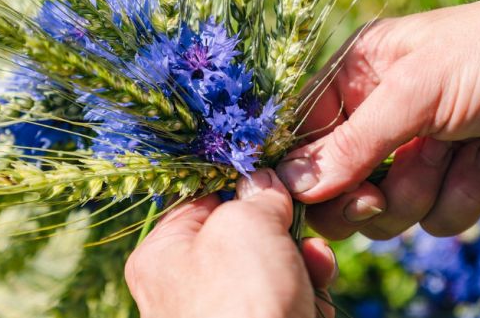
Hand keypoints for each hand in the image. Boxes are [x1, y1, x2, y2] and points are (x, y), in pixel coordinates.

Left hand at [125, 169, 337, 317]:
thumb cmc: (242, 299)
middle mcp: (188, 284)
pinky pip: (288, 295)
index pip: (203, 197)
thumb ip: (254, 193)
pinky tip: (315, 299)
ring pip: (274, 263)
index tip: (275, 175)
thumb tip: (264, 180)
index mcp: (164, 253)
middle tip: (299, 226)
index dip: (243, 182)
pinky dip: (307, 293)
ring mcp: (225, 310)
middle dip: (282, 228)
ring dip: (302, 261)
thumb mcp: (244, 223)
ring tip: (314, 269)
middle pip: (245, 231)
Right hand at [276, 0, 479, 239]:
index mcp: (358, 77)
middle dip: (366, 193)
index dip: (306, 168)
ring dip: (424, 189)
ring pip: (386, 210)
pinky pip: (434, 219)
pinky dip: (463, 196)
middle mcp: (379, 117)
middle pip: (339, 185)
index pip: (306, 133)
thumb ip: (351, 143)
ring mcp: (416, 153)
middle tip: (378, 194)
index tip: (313, 193)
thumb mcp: (414, 90)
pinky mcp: (454, 183)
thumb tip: (293, 184)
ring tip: (457, 149)